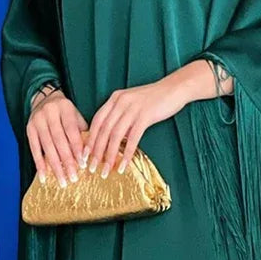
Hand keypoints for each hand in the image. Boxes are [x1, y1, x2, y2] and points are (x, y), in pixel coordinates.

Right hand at [26, 89, 87, 185]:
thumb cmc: (65, 113)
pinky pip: (34, 149)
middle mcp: (49, 113)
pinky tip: (44, 177)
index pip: (71, 131)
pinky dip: (39, 164)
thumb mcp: (76, 116)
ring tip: (62, 181)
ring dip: (54, 166)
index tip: (82, 164)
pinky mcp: (29, 130)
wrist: (44, 99)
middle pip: (59, 140)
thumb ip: (82, 132)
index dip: (77, 148)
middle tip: (73, 178)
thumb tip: (89, 155)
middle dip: (66, 161)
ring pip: (47, 147)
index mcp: (65, 108)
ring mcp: (37, 121)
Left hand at [86, 61, 216, 176]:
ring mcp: (132, 109)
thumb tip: (110, 137)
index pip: (96, 121)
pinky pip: (132, 139)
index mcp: (114, 99)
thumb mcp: (131, 103)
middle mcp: (120, 102)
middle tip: (91, 168)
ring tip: (105, 171)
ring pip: (115, 136)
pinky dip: (126, 154)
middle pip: (103, 130)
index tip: (84, 155)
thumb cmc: (154, 99)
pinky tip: (123, 166)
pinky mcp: (145, 116)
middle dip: (96, 151)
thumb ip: (119, 116)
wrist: (176, 88)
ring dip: (109, 156)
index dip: (89, 139)